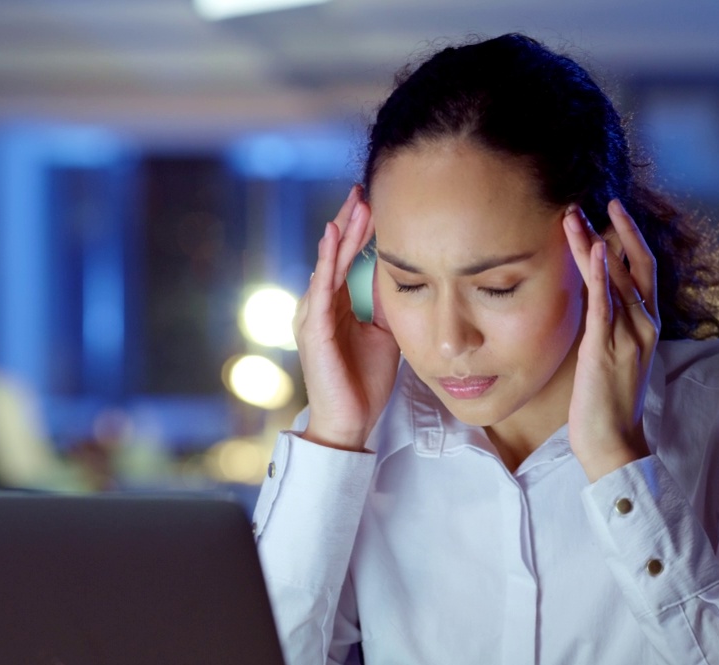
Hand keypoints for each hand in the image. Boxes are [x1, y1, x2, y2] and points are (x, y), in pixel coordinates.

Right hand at [293, 185, 399, 450]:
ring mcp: (314, 316)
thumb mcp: (385, 333)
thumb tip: (405, 275)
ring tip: (354, 205)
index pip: (347, 258)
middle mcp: (321, 305)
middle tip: (363, 189)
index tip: (373, 202)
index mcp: (337, 305)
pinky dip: (327, 261)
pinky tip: (333, 238)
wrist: (351, 421)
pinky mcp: (315, 330)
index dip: (358, 230)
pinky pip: (321, 289)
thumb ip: (386, 304)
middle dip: (349, 221)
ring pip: (328, 264)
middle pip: (335, 253)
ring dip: (341, 233)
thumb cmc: (364, 382)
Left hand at [563, 200, 660, 481]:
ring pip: (616, 277)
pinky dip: (601, 274)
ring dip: (594, 243)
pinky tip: (593, 249)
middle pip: (634, 264)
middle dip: (616, 230)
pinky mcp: (607, 349)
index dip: (629, 239)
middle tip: (593, 200)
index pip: (642, 271)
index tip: (610, 214)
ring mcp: (629, 336)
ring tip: (573, 216)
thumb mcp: (611, 357)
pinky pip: (606, 304)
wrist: (614, 443)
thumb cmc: (607, 405)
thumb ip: (608, 328)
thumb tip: (594, 304)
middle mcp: (643, 326)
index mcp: (645, 326)